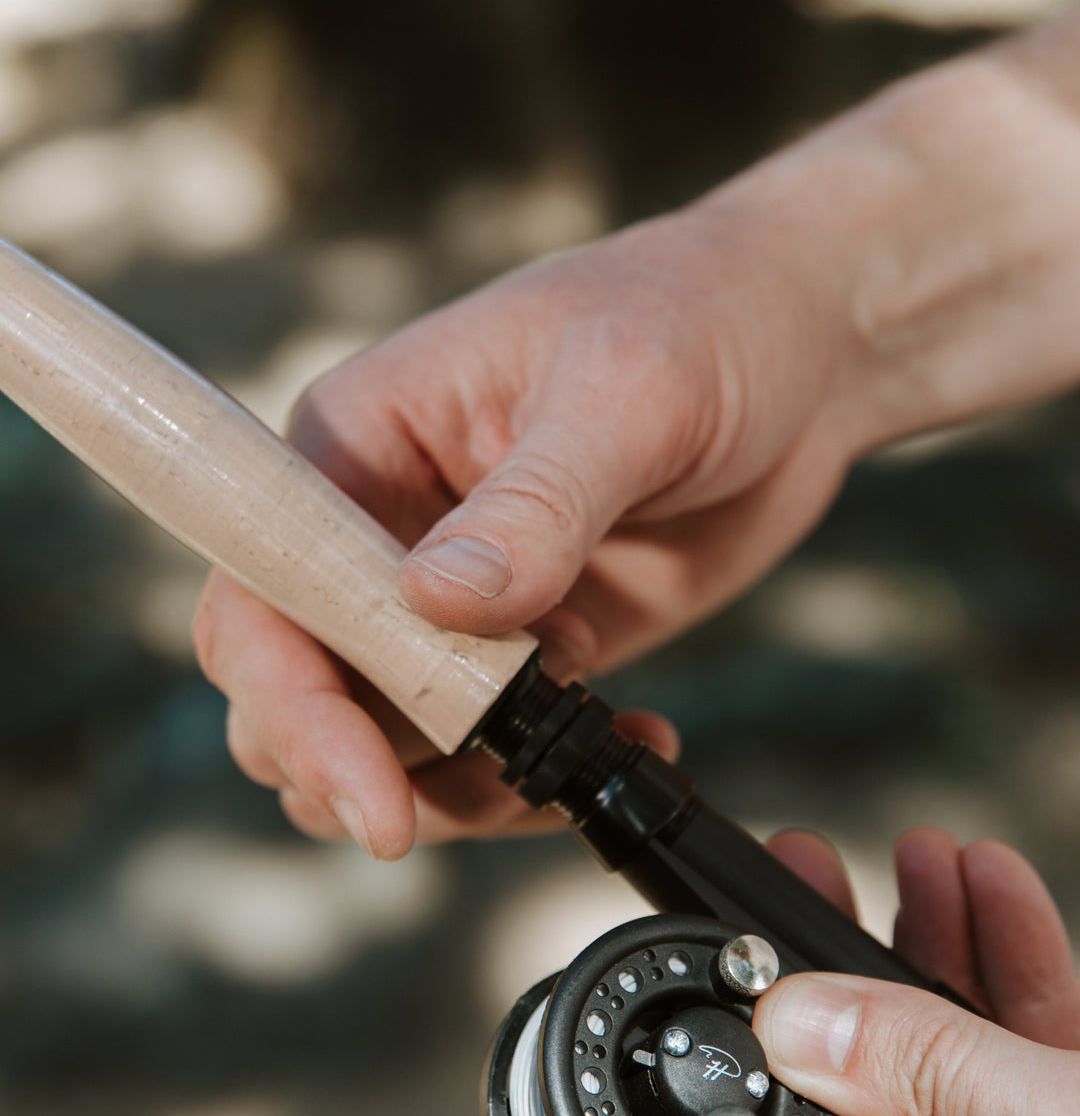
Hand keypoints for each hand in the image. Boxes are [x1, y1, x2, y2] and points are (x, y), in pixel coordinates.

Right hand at [194, 197, 859, 853]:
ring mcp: (447, 605)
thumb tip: (434, 602)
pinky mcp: (523, 652)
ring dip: (460, 790)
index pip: (263, 596)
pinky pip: (482, 755)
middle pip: (295, 693)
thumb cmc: (697, 318)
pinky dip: (535, 782)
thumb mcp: (625, 392)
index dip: (295, 706)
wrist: (801, 352)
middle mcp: (378, 534)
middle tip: (494, 785)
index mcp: (357, 446)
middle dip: (370, 768)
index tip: (374, 796)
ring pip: (382, 746)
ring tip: (581, 748)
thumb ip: (535, 503)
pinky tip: (634, 736)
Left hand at [719, 827, 1079, 1115]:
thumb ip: (943, 1086)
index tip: (736, 979)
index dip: (752, 1102)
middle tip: (811, 874)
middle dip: (845, 992)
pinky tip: (994, 895)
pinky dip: (1025, 997)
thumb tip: (800, 1023)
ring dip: (939, 969)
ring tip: (910, 858)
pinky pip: (1046, 1101)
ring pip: (960, 1106)